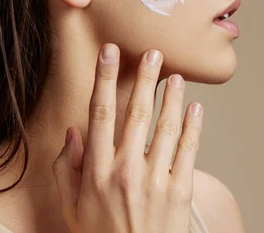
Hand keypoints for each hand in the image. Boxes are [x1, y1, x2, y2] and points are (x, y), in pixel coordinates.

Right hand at [52, 43, 203, 232]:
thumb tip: (73, 133)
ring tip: (176, 76)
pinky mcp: (180, 190)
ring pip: (165, 126)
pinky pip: (188, 150)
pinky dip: (193, 126)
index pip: (100, 113)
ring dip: (172, 97)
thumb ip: (67, 170)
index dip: (104, 79)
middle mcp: (125, 170)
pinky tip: (196, 107)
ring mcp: (155, 179)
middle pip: (136, 112)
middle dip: (145, 78)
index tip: (110, 53)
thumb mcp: (72, 209)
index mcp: (97, 171)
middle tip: (153, 53)